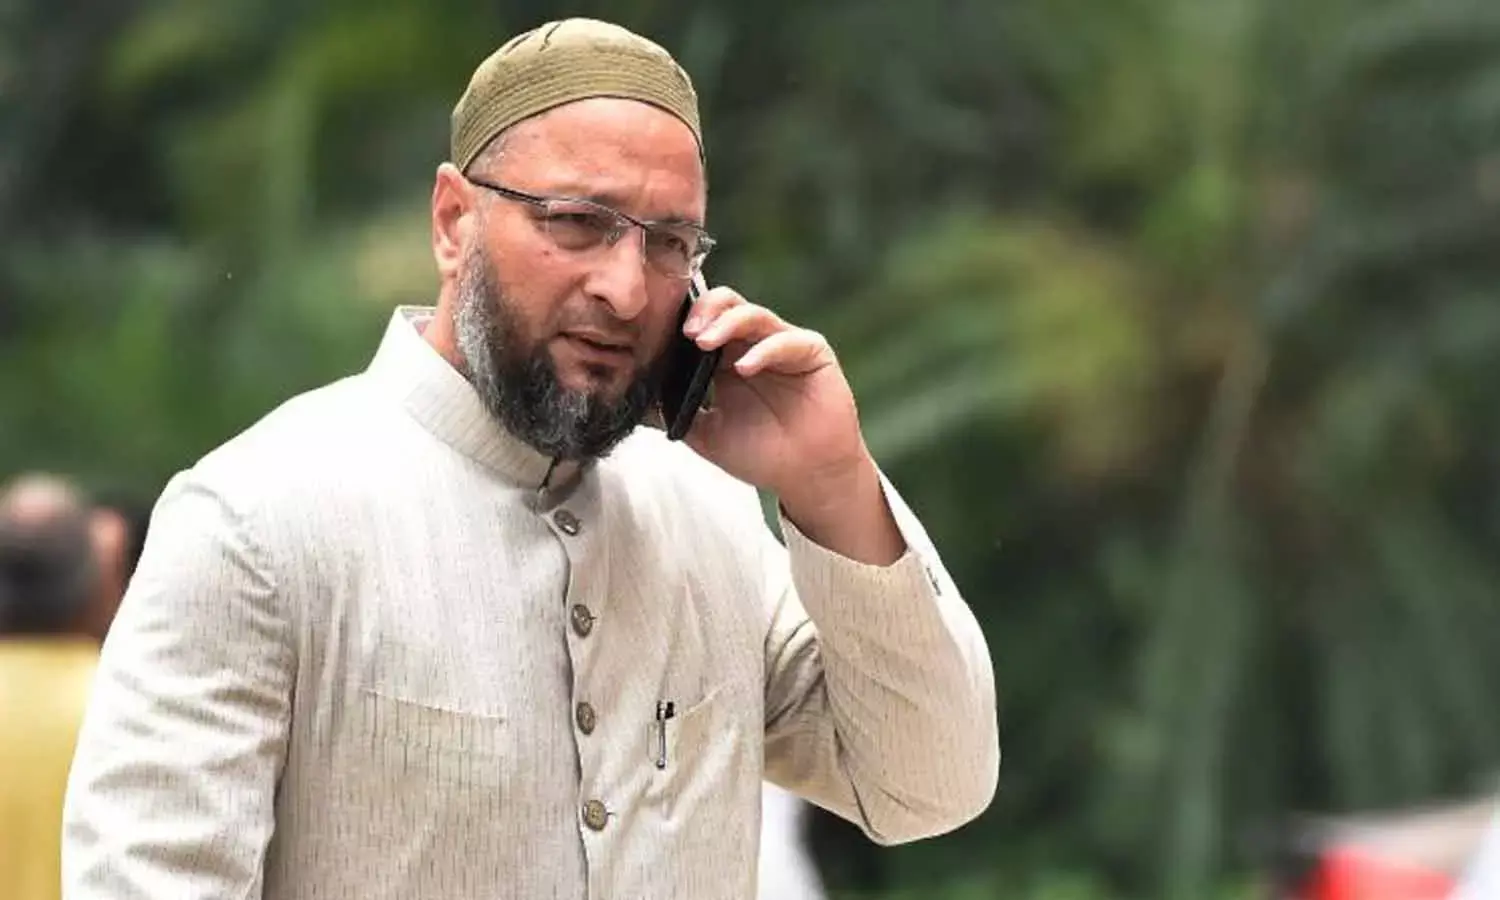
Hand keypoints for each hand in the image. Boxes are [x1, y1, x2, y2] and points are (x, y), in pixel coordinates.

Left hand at [677, 286, 869, 506]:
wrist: (804, 477)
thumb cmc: (760, 454)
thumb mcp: (705, 434)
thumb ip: (674, 414)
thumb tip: (633, 402)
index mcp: (726, 358)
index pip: (704, 320)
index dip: (684, 320)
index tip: (661, 334)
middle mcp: (754, 344)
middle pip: (728, 305)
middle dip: (704, 311)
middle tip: (686, 333)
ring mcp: (784, 345)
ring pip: (754, 315)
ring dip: (727, 323)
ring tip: (704, 342)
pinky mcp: (812, 352)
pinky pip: (787, 341)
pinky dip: (764, 350)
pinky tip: (744, 368)